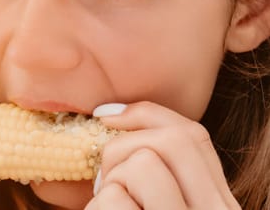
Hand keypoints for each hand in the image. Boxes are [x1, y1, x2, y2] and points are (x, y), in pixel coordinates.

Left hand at [84, 101, 240, 209]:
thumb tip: (107, 114)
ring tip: (110, 207)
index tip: (106, 115)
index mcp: (216, 201)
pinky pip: (114, 199)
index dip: (146, 113)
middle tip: (105, 179)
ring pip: (144, 164)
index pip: (195, 135)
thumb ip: (153, 169)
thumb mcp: (160, 200)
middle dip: (124, 147)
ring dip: (111, 183)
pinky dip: (98, 207)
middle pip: (174, 140)